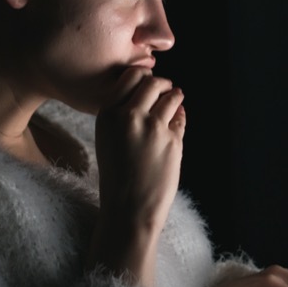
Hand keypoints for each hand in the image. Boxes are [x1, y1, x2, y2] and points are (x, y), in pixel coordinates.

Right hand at [89, 66, 186, 286]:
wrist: (128, 210)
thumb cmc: (117, 176)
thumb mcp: (107, 139)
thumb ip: (121, 114)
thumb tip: (147, 88)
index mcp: (107, 115)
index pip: (129, 76)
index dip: (143, 77)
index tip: (148, 83)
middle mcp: (129, 116)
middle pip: (152, 82)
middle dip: (162, 84)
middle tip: (165, 90)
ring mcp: (153, 127)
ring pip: (171, 96)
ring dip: (175, 96)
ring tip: (175, 99)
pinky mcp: (173, 140)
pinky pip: (180, 117)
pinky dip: (180, 116)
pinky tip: (177, 119)